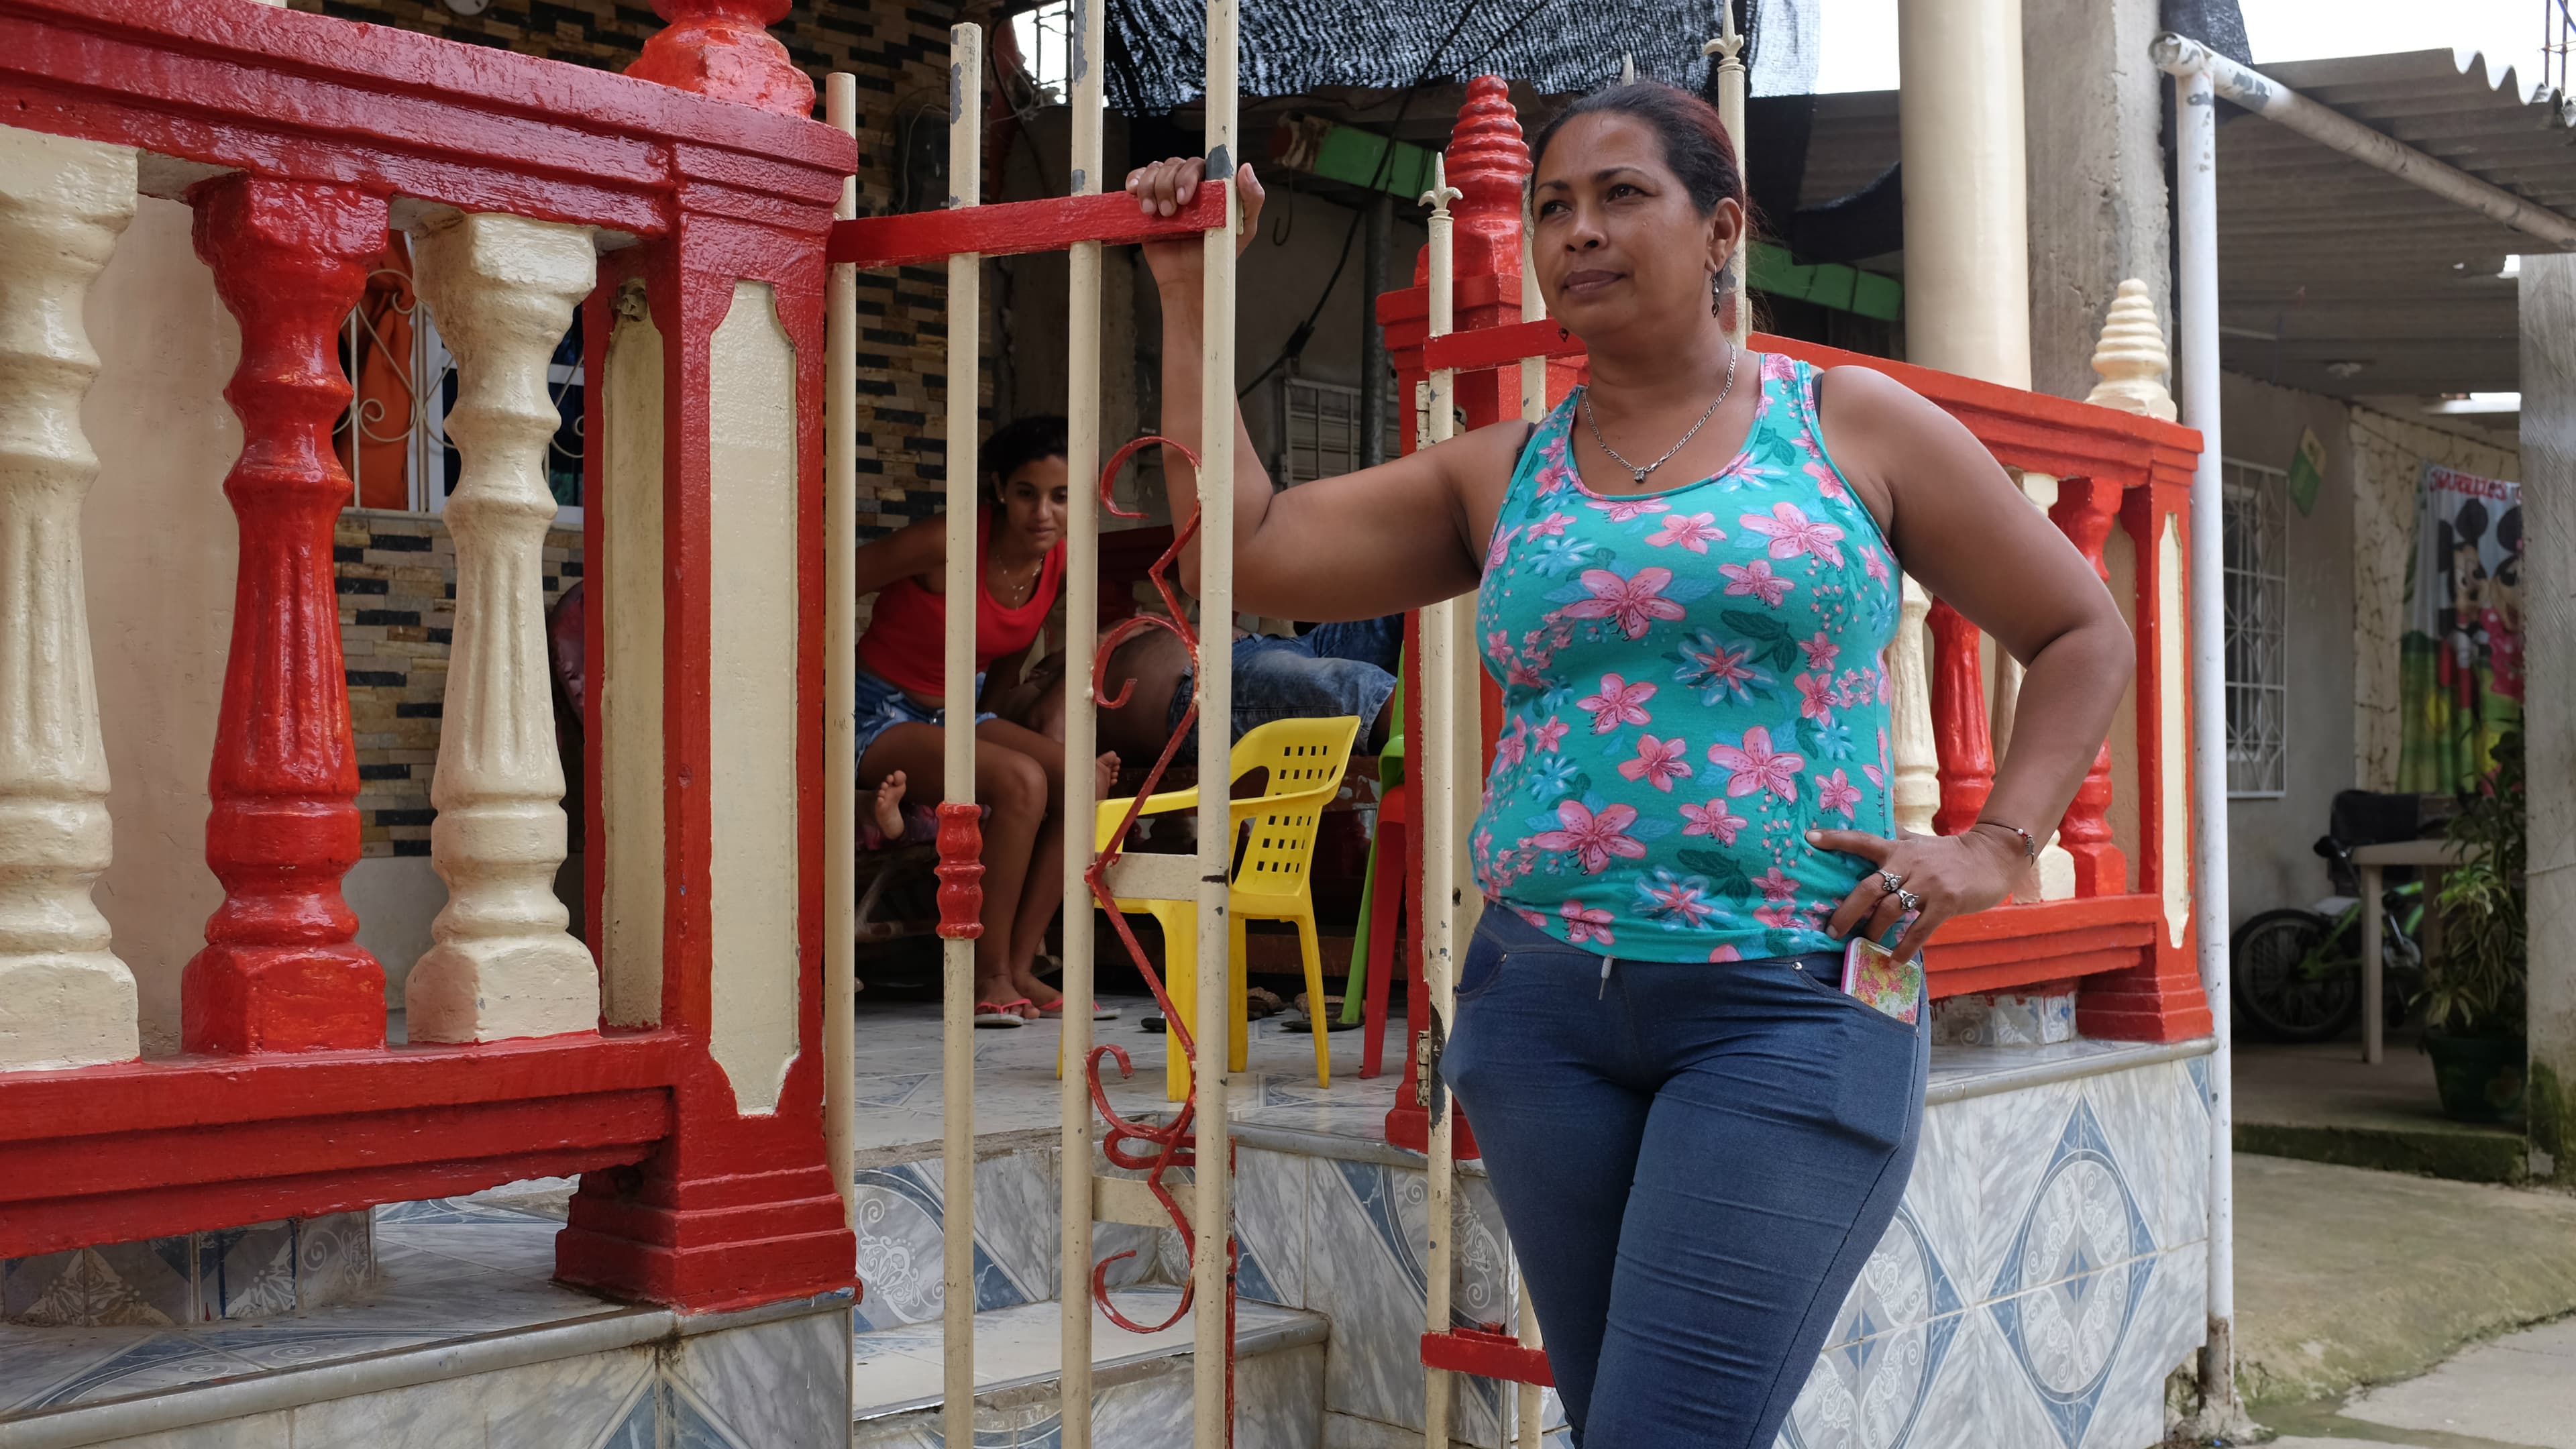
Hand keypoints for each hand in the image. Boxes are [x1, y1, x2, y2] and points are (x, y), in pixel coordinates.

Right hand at [1125, 155, 1266, 293]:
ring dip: (1150, 187)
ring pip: (1155, 169)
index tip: (1185, 199)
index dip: (1188, 176)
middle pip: (1174, 165)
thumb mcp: (1244, 229)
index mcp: (1211, 186)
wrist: (1188, 280)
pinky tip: (1134, 192)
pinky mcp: (1148, 201)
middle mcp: (1188, 185)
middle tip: (1170, 213)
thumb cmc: (1217, 255)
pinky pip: (1138, 178)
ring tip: (1153, 213)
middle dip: (1167, 185)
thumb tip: (1246, 168)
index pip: (1198, 165)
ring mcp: (1166, 191)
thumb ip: (1252, 199)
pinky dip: (1135, 180)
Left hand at [1810, 825, 2024, 962]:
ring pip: (1890, 910)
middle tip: (1832, 930)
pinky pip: (1919, 930)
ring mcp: (1927, 884)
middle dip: (1847, 911)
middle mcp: (1909, 864)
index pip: (1862, 841)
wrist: (1991, 857)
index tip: (1809, 838)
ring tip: (1865, 942)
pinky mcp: (1945, 903)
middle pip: (1869, 887)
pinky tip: (1895, 960)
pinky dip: (1905, 948)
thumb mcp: (1918, 841)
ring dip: (1874, 931)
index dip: (1835, 839)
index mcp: (1898, 848)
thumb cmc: (1949, 853)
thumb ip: (1895, 839)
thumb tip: (1872, 830)